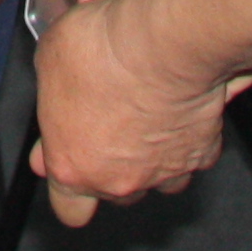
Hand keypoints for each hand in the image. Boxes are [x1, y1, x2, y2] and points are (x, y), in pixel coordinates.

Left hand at [32, 0, 237, 227]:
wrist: (161, 43)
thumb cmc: (102, 50)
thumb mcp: (51, 59)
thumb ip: (53, 91)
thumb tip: (58, 88)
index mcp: (73, 166)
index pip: (69, 208)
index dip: (69, 182)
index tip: (68, 158)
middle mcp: (119, 181)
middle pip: (114, 191)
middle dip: (111, 163)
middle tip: (109, 121)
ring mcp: (163, 173)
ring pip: (157, 179)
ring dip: (152, 156)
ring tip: (148, 116)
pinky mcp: (201, 154)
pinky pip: (192, 152)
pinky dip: (188, 135)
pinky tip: (181, 105)